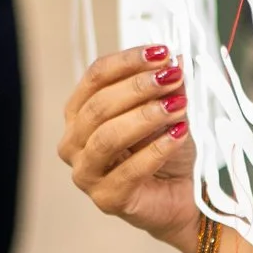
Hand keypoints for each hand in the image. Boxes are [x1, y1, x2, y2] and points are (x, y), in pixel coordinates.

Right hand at [58, 43, 200, 252]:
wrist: (179, 198)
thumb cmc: (165, 153)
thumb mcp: (168, 112)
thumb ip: (167, 87)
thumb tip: (173, 59)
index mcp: (80, 113)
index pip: (96, 77)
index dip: (128, 61)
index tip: (160, 52)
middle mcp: (74, 142)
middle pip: (99, 105)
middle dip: (139, 87)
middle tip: (172, 77)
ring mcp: (86, 173)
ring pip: (108, 137)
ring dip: (146, 117)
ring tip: (178, 107)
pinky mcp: (106, 199)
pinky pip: (130, 170)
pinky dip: (157, 149)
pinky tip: (178, 135)